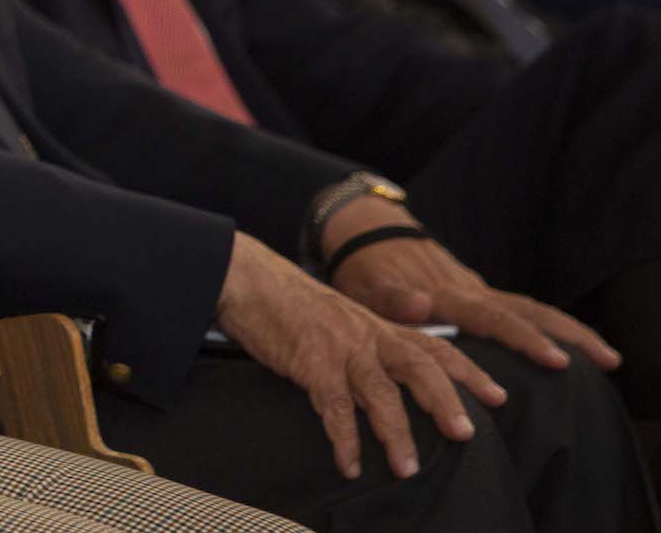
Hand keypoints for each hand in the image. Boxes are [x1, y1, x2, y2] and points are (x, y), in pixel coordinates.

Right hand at [216, 232, 501, 481]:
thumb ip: (368, 345)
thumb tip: (388, 381)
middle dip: (445, 401)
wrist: (246, 276)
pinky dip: (344, 439)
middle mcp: (367, 334)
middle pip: (419, 366)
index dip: (468, 371)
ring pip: (380, 392)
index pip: (433, 346)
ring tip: (407, 468)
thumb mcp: (340, 319)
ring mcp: (339, 347)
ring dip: (397, 433)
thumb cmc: (289, 302)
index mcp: (377, 325)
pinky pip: (333, 406)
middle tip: (466, 434)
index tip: (499, 396)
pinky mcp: (308, 360)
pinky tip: (350, 464)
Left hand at [323, 199, 617, 373]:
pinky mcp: (472, 290)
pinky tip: (565, 344)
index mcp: (445, 294)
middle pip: (526, 311)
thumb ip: (391, 299)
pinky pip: (516, 308)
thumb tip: (423, 307)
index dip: (524, 339)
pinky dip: (545, 324)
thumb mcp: (364, 286)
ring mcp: (473, 288)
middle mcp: (467, 290)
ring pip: (528, 307)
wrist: (364, 229)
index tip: (556, 358)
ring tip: (604, 355)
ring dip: (566, 328)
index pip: (493, 319)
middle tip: (608, 359)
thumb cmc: (359, 267)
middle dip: (567, 335)